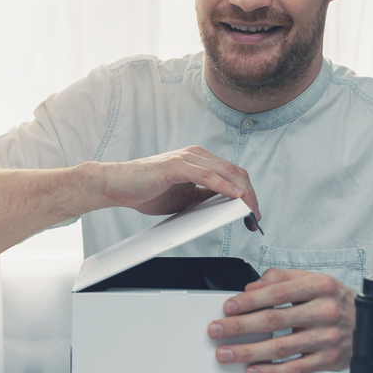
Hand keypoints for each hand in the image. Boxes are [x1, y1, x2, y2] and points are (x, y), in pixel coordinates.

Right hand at [99, 146, 261, 229]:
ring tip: (250, 209)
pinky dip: (223, 185)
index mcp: (198, 161)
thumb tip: (226, 205)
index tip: (253, 214)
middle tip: (256, 216)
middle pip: (234, 171)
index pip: (232, 173)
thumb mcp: (183, 197)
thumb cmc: (145, 190)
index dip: (247, 192)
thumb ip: (203, 196)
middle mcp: (195, 155)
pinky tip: (235, 196)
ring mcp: (186, 158)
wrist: (117, 185)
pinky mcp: (175, 166)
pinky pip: (206, 175)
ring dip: (242, 192)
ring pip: (225, 171)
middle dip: (250, 195)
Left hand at [206, 268, 355, 372]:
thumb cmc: (334, 300)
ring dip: (248, 352)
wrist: (371, 324)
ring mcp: (327, 338)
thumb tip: (250, 288)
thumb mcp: (312, 279)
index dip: (249, 301)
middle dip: (240, 327)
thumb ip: (280, 279)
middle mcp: (324, 311)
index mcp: (319, 286)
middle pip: (274, 320)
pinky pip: (295, 369)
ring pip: (281, 347)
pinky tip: (252, 371)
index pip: (276, 293)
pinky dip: (271, 372)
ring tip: (226, 354)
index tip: (227, 307)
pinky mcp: (329, 360)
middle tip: (216, 331)